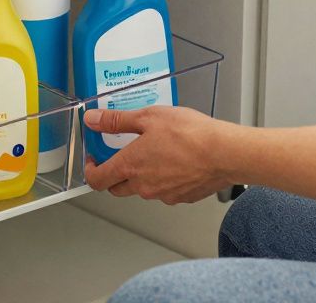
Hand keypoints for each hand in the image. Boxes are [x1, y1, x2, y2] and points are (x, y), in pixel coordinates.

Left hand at [82, 105, 232, 204]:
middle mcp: (143, 186)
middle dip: (114, 173)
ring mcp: (163, 195)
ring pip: (143, 189)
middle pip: (117, 188)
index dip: (91, 170)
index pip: (97, 180)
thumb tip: (92, 120)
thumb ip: (116, 120)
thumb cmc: (190, 134)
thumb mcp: (148, 117)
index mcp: (130, 166)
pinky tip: (176, 161)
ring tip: (156, 152)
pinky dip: (165, 179)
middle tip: (123, 154)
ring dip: (142, 175)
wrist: (225, 153)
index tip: (94, 159)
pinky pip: (165, 191)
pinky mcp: (182, 198)